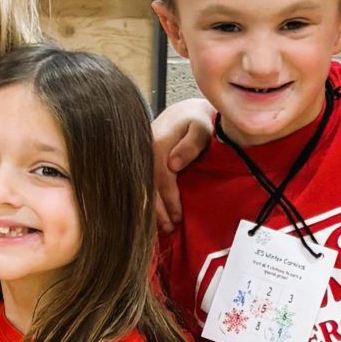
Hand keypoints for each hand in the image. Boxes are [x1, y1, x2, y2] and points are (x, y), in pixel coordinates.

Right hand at [148, 98, 217, 230]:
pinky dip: (147, 200)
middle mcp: (144, 149)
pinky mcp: (140, 160)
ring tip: (162, 226)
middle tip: (169, 228)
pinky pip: (141, 183)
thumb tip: (173, 164)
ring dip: (150, 208)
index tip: (177, 216)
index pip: (161, 177)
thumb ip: (190, 145)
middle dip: (157, 210)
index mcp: (157, 142)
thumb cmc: (198, 122)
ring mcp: (139, 155)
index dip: (169, 199)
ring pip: (142, 186)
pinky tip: (153, 215)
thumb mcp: (200, 128)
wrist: (186, 112)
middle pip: (147, 185)